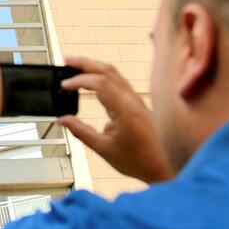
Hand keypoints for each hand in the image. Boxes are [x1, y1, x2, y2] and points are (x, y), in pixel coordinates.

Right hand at [57, 55, 173, 183]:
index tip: (64, 85)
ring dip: (95, 68)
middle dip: (86, 63)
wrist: (165, 167)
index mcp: (126, 109)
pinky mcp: (137, 105)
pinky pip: (119, 84)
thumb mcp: (103, 149)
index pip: (99, 83)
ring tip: (77, 67)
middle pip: (108, 70)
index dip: (79, 81)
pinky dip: (104, 78)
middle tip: (67, 60)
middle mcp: (133, 100)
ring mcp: (137, 101)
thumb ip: (81, 132)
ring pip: (115, 75)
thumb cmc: (140, 160)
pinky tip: (93, 84)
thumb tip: (63, 120)